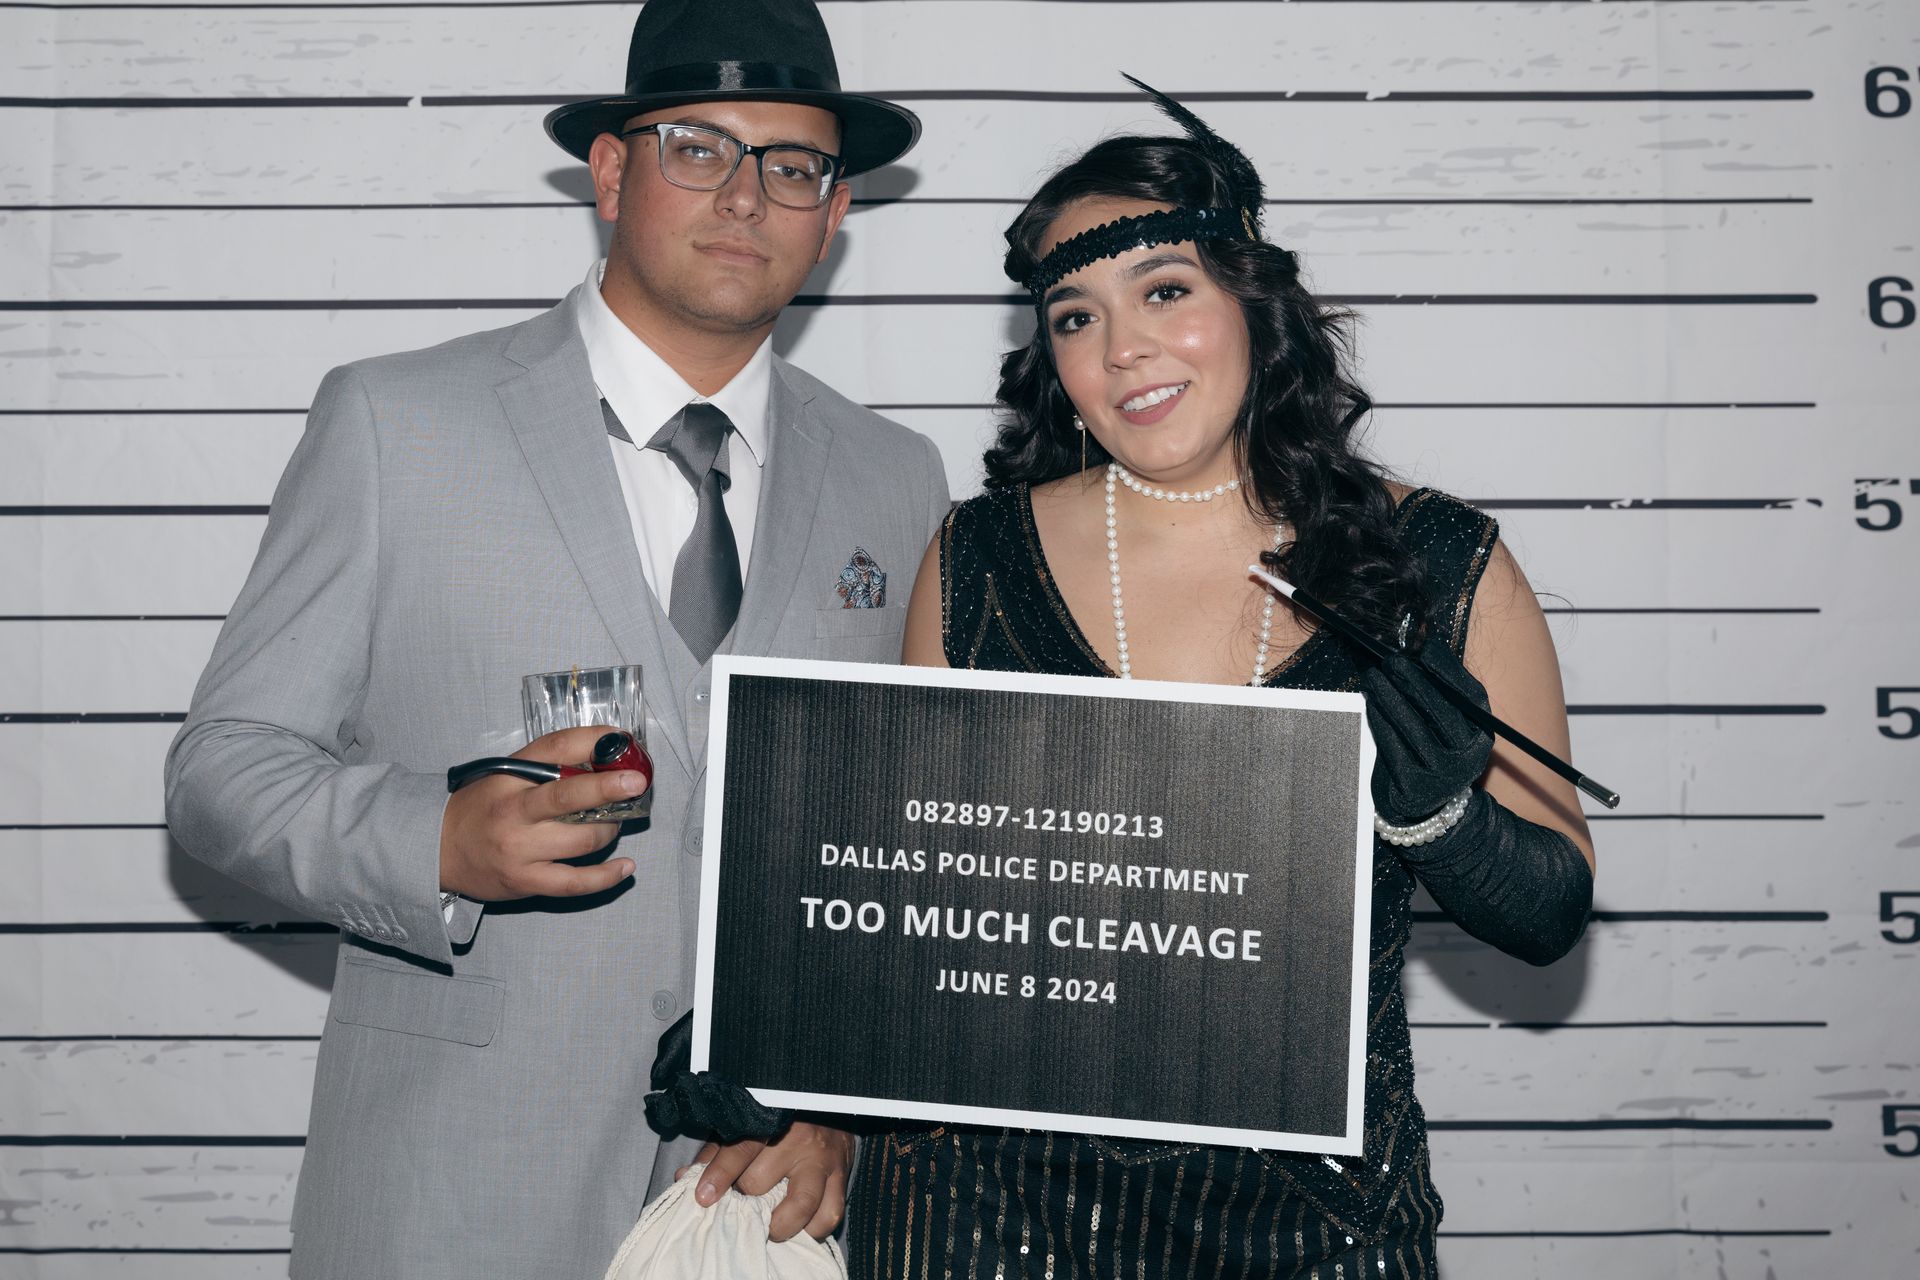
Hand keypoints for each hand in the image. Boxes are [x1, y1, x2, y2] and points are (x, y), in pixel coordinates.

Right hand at [438, 726, 642, 900]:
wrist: (437, 848)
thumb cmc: (481, 807)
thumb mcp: (506, 775)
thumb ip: (547, 766)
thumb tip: (605, 755)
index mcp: (509, 776)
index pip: (555, 748)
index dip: (593, 740)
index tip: (620, 739)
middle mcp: (513, 810)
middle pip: (568, 796)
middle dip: (608, 787)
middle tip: (636, 782)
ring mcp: (519, 849)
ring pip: (582, 839)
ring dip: (610, 830)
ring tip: (615, 823)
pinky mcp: (525, 881)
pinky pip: (575, 882)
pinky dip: (606, 876)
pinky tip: (625, 867)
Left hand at [680, 1122, 853, 1240]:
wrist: (830, 1106)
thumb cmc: (781, 1119)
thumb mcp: (746, 1125)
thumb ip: (716, 1151)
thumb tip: (685, 1177)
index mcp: (770, 1121)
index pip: (740, 1150)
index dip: (719, 1175)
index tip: (704, 1198)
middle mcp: (798, 1140)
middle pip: (761, 1182)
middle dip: (747, 1198)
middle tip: (744, 1201)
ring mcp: (822, 1160)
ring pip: (801, 1204)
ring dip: (780, 1223)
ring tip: (770, 1226)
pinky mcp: (842, 1177)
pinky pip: (829, 1214)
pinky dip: (812, 1228)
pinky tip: (800, 1225)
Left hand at [1358, 642, 1492, 825]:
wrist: (1425, 807)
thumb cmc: (1433, 751)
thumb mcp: (1448, 726)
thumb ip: (1441, 691)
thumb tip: (1423, 645)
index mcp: (1483, 734)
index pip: (1470, 696)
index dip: (1447, 670)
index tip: (1423, 648)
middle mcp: (1469, 756)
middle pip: (1442, 712)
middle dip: (1414, 682)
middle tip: (1392, 660)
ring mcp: (1444, 775)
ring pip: (1413, 728)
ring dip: (1389, 698)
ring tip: (1372, 676)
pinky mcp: (1416, 788)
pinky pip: (1393, 747)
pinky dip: (1379, 722)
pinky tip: (1369, 703)